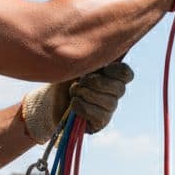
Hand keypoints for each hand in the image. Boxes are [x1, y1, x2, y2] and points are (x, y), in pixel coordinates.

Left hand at [20, 62, 135, 142]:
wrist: (48, 100)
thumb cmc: (64, 78)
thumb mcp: (77, 63)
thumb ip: (91, 58)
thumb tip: (100, 51)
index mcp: (112, 76)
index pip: (126, 74)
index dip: (116, 70)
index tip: (102, 68)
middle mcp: (114, 93)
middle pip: (118, 88)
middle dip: (95, 82)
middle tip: (79, 81)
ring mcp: (109, 109)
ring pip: (108, 102)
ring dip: (85, 94)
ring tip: (73, 92)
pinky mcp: (100, 123)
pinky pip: (98, 115)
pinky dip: (83, 107)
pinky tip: (73, 104)